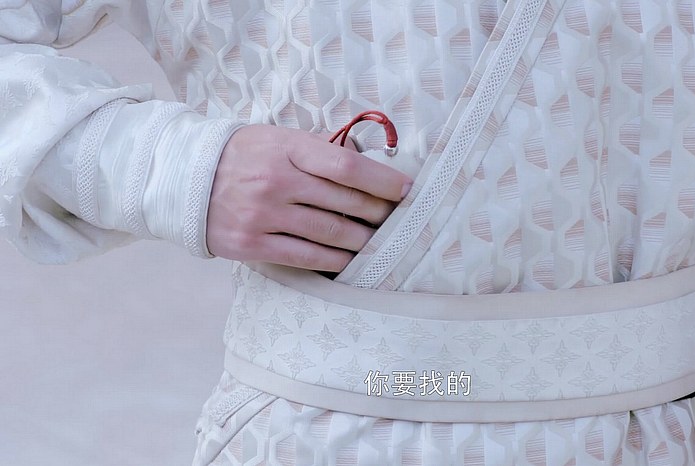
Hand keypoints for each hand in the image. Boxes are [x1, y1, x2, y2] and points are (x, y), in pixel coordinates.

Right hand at [206, 125, 411, 271]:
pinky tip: (351, 260)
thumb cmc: (242, 156)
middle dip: (379, 213)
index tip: (406, 190)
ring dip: (363, 240)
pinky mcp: (252, 244)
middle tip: (398, 220)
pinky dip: (335, 260)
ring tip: (379, 242)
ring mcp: (263, 214)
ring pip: (330, 232)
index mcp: (287, 147)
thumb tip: (366, 165)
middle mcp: (277, 180)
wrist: (183, 179)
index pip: (347, 166)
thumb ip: (316, 151)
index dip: (383, 180)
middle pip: (345, 202)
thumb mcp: (276, 138)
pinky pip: (306, 257)